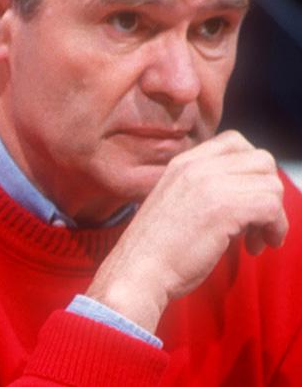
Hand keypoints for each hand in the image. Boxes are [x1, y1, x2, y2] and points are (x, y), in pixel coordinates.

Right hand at [86, 130, 287, 332]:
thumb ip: (204, 189)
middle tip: (257, 221)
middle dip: (268, 191)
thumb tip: (243, 194)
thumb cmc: (156, 250)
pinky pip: (272, 207)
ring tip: (255, 239)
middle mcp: (197, 166)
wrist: (138, 271)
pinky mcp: (226, 207)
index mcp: (182, 163)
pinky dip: (275, 228)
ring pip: (272, 184)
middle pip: (261, 160)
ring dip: (273, 215)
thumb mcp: (175, 203)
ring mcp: (211, 184)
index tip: (247, 196)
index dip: (251, 169)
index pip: (235, 142)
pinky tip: (258, 246)